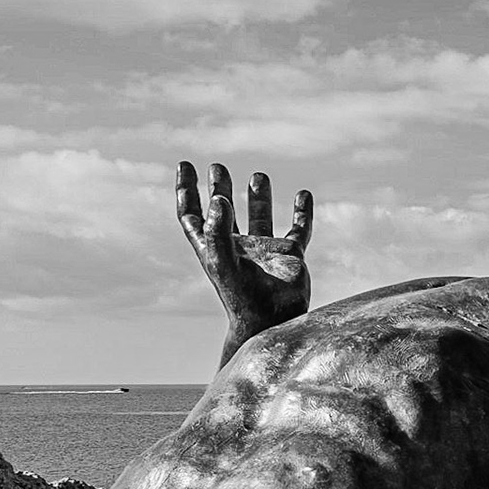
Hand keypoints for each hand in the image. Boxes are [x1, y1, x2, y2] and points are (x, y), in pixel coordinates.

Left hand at [177, 161, 313, 333]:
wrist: (274, 322)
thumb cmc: (243, 298)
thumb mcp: (224, 264)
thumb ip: (218, 232)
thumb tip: (219, 199)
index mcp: (214, 248)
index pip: (194, 216)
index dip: (187, 191)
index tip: (185, 165)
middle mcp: (238, 247)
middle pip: (225, 212)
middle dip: (219, 189)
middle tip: (216, 166)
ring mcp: (264, 251)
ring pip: (259, 218)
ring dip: (258, 198)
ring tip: (258, 176)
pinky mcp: (290, 256)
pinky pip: (298, 229)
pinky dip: (302, 213)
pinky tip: (303, 195)